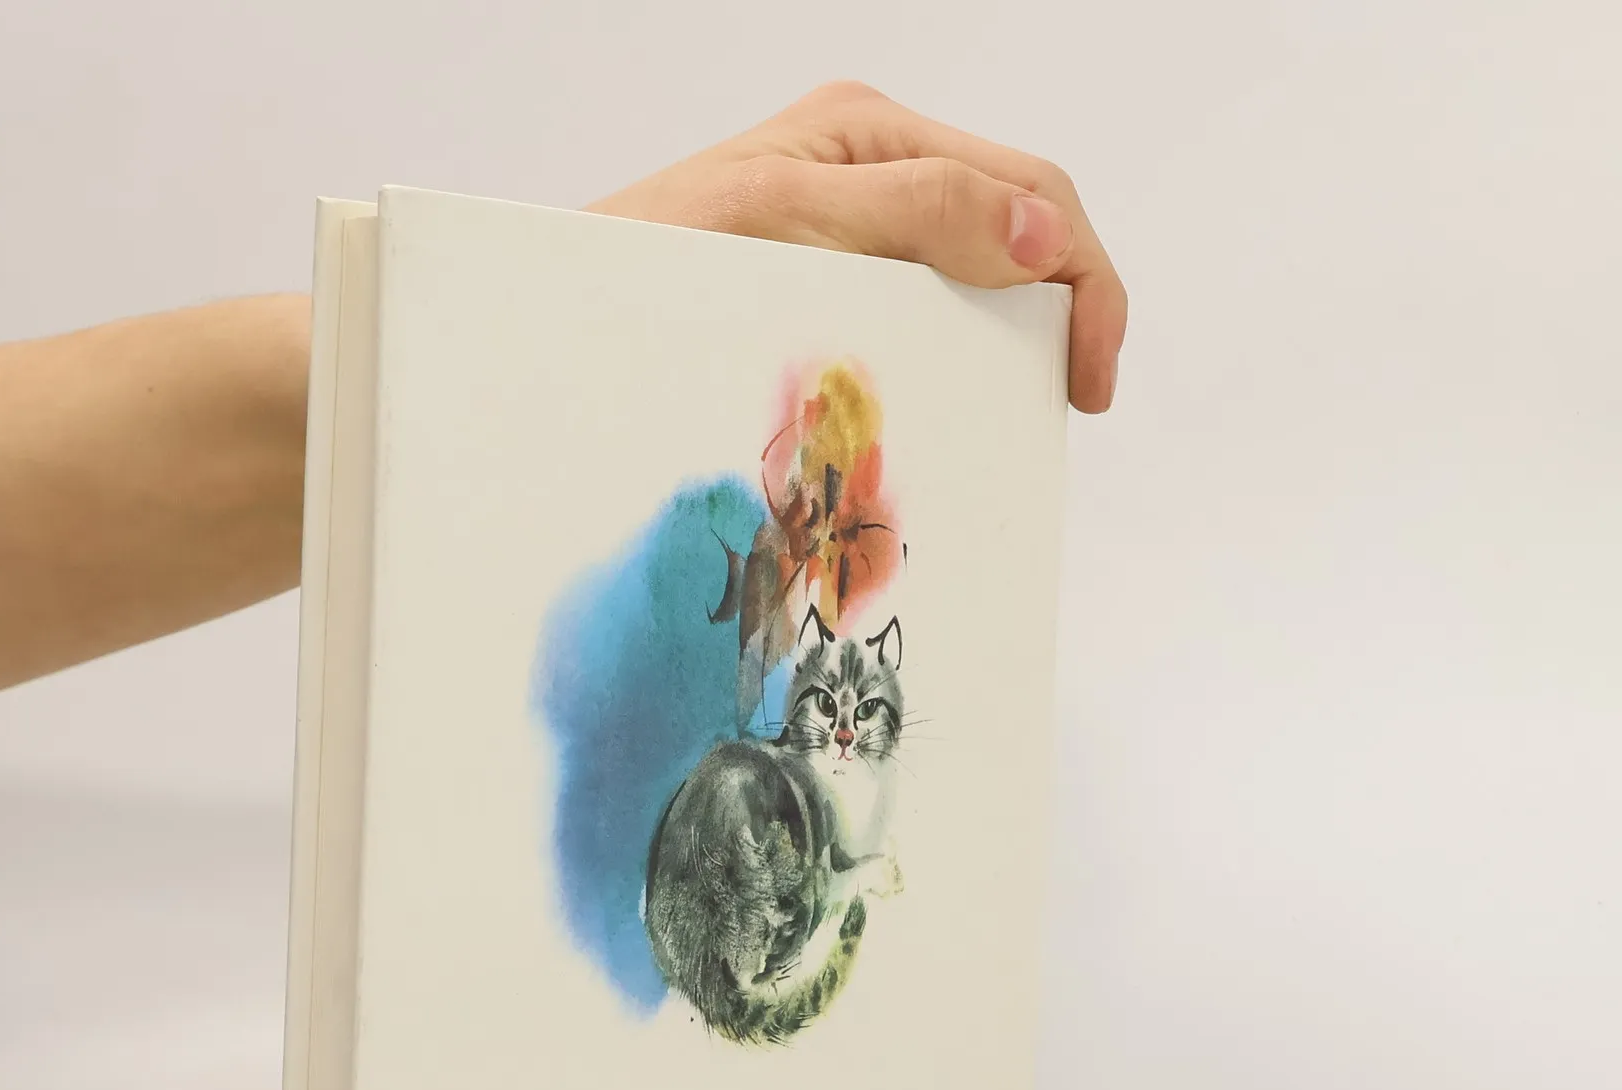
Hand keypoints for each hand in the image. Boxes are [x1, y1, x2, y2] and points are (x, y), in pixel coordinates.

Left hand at [590, 82, 1124, 413]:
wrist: (550, 327)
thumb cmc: (645, 260)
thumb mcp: (785, 220)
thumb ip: (916, 214)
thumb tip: (1040, 238)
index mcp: (874, 133)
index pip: (1031, 190)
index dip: (1082, 282)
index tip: (1087, 384)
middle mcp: (869, 172)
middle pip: (1013, 233)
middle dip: (1055, 313)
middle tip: (1059, 406)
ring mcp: (845, 233)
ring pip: (970, 283)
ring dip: (1004, 344)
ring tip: (1008, 409)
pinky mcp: (820, 292)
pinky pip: (916, 319)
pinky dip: (948, 363)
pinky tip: (942, 403)